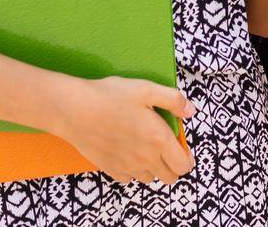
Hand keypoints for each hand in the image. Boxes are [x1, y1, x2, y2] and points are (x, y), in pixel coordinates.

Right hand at [50, 76, 196, 184]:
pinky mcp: (110, 169)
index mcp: (159, 139)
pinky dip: (132, 170)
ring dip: (152, 168)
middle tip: (165, 148)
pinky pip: (128, 178)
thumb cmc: (110, 96)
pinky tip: (127, 152)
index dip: (187, 159)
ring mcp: (127, 166)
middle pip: (170, 177)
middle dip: (172, 165)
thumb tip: (191, 111)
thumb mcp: (146, 89)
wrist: (75, 109)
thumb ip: (173, 100)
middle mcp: (145, 158)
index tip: (181, 148)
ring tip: (145, 147)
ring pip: (150, 179)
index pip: (183, 166)